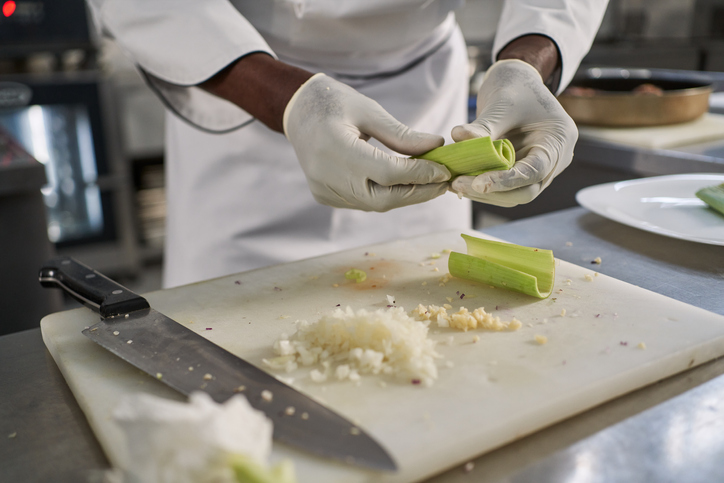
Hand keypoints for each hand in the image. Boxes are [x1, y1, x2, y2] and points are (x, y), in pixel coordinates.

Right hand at [283, 74, 449, 211]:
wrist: (298, 111)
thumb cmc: (335, 103)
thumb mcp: (370, 111)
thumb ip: (402, 135)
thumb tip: (437, 147)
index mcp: (335, 148)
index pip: (388, 173)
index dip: (420, 175)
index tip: (445, 170)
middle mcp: (326, 175)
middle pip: (382, 199)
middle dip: (417, 193)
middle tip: (442, 183)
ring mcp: (324, 190)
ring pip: (373, 204)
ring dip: (404, 196)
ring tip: (428, 183)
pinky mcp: (324, 196)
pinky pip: (362, 202)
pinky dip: (385, 196)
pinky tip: (403, 185)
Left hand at [450, 59, 576, 206]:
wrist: (518, 84)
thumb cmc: (515, 89)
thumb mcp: (500, 104)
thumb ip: (482, 125)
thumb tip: (457, 136)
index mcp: (558, 140)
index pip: (535, 171)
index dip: (506, 181)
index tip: (478, 183)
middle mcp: (555, 160)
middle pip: (526, 191)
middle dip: (492, 192)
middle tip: (458, 183)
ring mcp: (540, 169)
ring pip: (514, 195)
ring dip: (485, 193)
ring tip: (455, 183)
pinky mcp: (522, 172)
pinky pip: (505, 188)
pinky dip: (484, 187)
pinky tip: (462, 181)